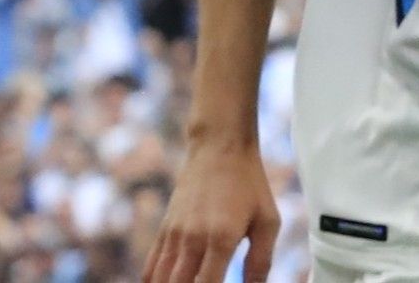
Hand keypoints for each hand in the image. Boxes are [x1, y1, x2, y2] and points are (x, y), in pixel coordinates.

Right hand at [142, 141, 278, 282]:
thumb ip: (260, 261)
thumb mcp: (268, 221)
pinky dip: (155, 282)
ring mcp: (174, 235)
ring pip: (160, 281)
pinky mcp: (164, 230)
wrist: (219, 148)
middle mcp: (193, 239)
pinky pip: (151, 268)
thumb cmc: (249, 184)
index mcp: (221, 238)